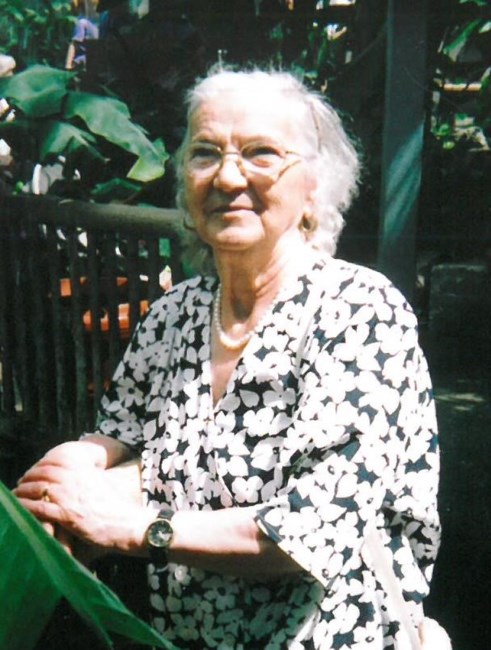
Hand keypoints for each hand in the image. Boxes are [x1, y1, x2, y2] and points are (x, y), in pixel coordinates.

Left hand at [13, 460, 152, 555]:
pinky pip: (39, 508)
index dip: (40, 465)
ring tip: (20, 497)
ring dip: (24, 492)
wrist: (127, 523)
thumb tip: (79, 474)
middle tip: (23, 484)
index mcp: (83, 470)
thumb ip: (87, 476)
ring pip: (37, 488)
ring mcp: (69, 496)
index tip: (34, 472)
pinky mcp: (66, 514)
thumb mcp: (103, 482)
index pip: (53, 461)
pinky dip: (27, 507)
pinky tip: (24, 510)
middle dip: (29, 477)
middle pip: (42, 473)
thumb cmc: (117, 506)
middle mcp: (74, 480)